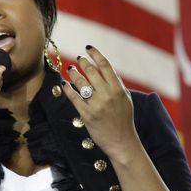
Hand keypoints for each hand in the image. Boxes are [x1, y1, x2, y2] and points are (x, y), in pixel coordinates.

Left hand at [62, 45, 139, 162]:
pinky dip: (68, 89)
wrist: (122, 142)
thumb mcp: (126, 99)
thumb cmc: (124, 119)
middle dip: (82, 62)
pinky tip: (64, 84)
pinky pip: (74, 98)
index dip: (95, 54)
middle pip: (91, 72)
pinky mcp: (87, 115)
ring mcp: (96, 105)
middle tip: (78, 59)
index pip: (105, 65)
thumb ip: (117, 83)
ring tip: (70, 69)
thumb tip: (105, 67)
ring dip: (73, 73)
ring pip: (81, 83)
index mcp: (118, 89)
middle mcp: (107, 95)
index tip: (88, 48)